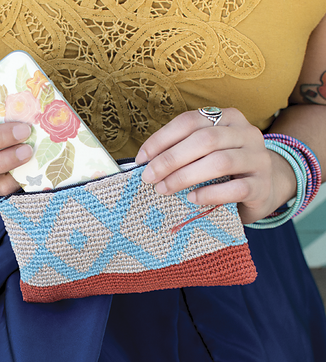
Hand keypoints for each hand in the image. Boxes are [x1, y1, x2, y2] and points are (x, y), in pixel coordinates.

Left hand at [134, 108, 296, 223]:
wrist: (264, 188)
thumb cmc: (224, 170)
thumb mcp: (204, 153)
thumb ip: (181, 151)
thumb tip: (144, 162)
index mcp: (227, 118)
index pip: (189, 121)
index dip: (161, 139)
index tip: (141, 159)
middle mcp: (246, 133)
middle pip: (204, 140)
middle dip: (170, 159)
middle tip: (149, 177)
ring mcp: (258, 158)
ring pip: (220, 161)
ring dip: (185, 176)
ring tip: (164, 189)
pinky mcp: (262, 185)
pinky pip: (236, 188)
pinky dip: (210, 194)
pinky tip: (192, 199)